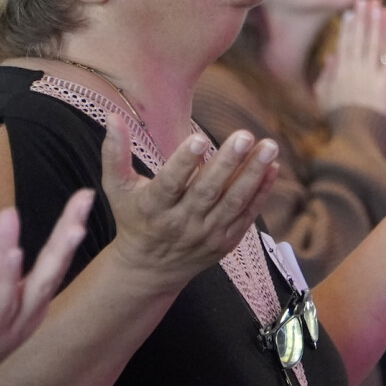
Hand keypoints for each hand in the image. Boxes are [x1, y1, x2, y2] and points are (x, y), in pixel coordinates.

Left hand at [0, 190, 92, 385]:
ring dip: (57, 257)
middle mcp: (32, 308)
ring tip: (72, 227)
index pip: (55, 255)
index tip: (85, 194)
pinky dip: (10, 279)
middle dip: (71, 233)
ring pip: (40, 287)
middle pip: (56, 267)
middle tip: (85, 201)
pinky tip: (16, 255)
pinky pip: (2, 304)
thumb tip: (10, 212)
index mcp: (33, 295)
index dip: (69, 224)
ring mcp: (14, 322)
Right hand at [99, 115, 278, 288]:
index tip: (199, 137)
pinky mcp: (226, 241)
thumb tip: (112, 116)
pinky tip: (272, 167)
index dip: (183, 162)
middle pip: (207, 192)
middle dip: (227, 163)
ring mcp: (206, 234)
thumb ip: (115, 153)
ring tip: (269, 146)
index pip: (169, 184)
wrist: (150, 268)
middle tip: (244, 135)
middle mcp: (180, 223)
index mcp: (152, 208)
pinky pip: (246, 215)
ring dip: (253, 174)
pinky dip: (261, 192)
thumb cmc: (134, 218)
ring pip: (233, 202)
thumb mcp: (117, 188)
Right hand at [314, 0, 385, 120]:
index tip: (350, 11)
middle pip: (362, 40)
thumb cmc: (337, 122)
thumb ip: (327, 77)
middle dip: (366, 18)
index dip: (348, 27)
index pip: (345, 45)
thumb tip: (329, 57)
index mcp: (341, 74)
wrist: (351, 139)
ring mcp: (372, 78)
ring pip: (378, 47)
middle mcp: (355, 72)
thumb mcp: (324, 99)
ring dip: (383, 26)